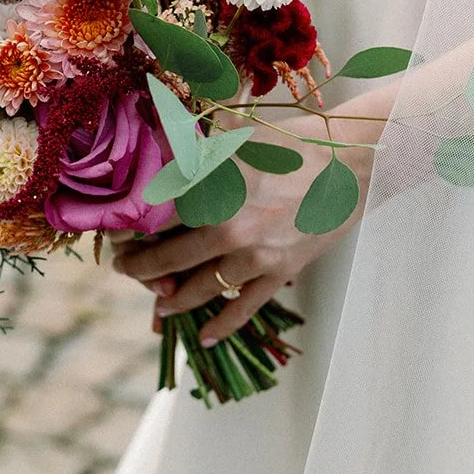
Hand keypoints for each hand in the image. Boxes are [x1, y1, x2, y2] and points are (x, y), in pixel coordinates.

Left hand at [109, 97, 385, 346]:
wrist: (354, 162)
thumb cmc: (294, 143)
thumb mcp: (237, 136)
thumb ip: (196, 147)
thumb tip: (157, 143)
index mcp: (213, 186)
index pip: (155, 218)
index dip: (131, 230)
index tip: (119, 236)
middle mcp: (229, 224)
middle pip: (169, 258)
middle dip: (141, 268)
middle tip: (126, 270)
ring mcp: (255, 253)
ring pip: (200, 288)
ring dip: (173, 300)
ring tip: (160, 304)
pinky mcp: (280, 271)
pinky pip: (243, 308)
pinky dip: (222, 325)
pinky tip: (206, 336)